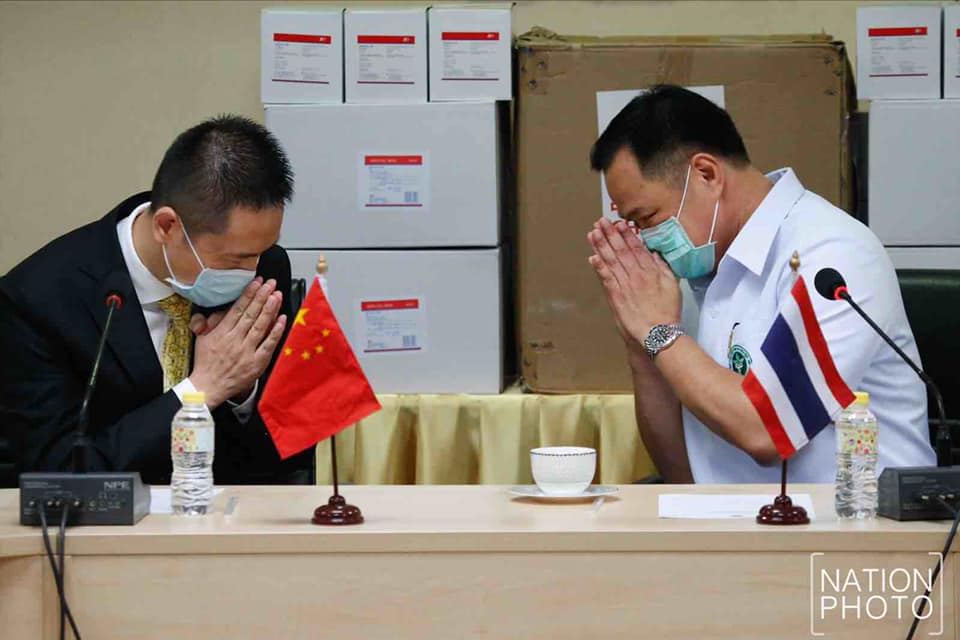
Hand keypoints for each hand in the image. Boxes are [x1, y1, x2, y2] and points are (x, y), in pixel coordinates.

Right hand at [188, 277, 286, 407]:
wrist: (208, 386)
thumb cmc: (206, 363)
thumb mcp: (202, 338)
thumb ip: (211, 321)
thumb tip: (220, 309)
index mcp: (222, 332)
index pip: (238, 309)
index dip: (249, 294)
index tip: (257, 283)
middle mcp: (235, 340)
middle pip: (251, 314)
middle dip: (262, 296)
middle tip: (271, 284)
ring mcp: (247, 351)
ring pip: (260, 326)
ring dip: (270, 309)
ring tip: (277, 295)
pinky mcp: (256, 362)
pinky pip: (268, 344)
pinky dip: (276, 331)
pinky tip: (282, 319)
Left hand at [586, 217, 680, 354]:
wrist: (658, 333)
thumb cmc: (666, 312)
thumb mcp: (672, 285)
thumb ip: (663, 267)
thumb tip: (656, 254)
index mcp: (651, 271)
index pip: (636, 248)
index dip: (626, 234)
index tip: (619, 223)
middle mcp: (637, 275)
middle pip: (621, 251)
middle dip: (610, 234)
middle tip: (601, 222)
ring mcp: (625, 285)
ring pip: (611, 261)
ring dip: (601, 246)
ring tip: (593, 233)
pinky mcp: (616, 297)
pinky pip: (606, 279)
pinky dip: (599, 267)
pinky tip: (592, 257)